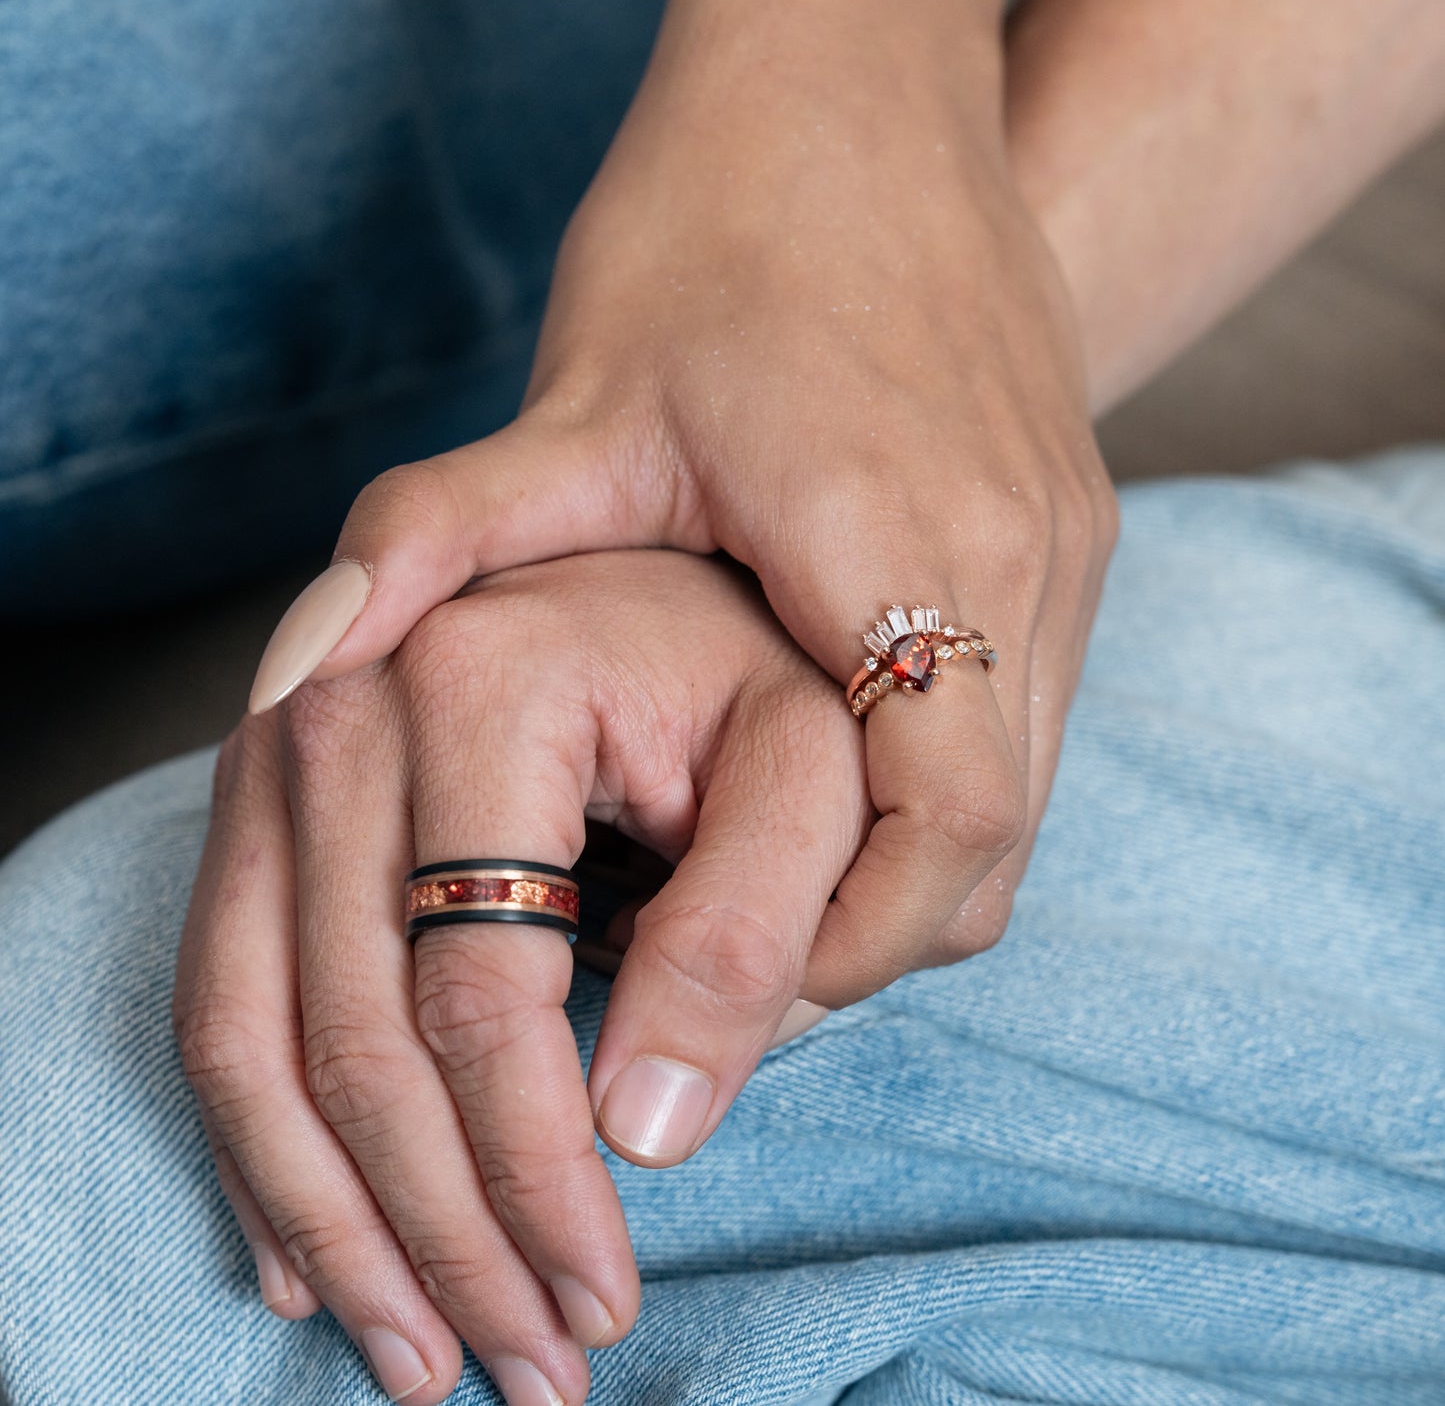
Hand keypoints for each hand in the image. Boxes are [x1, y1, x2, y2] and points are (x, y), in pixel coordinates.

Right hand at [176, 549, 867, 1405]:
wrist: (666, 584)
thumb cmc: (757, 671)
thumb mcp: (810, 768)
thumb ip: (749, 931)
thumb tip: (645, 1131)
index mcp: (480, 679)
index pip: (480, 991)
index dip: (533, 1175)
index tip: (599, 1298)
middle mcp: (338, 708)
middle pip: (350, 1035)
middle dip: (437, 1233)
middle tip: (524, 1366)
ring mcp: (276, 759)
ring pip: (253, 1039)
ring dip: (333, 1219)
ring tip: (419, 1351)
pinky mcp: (260, 809)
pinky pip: (222, 1000)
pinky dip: (263, 1141)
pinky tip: (313, 1251)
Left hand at [259, 0, 1117, 1003]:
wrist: (867, 90)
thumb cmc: (726, 222)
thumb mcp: (578, 389)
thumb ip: (445, 537)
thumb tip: (294, 666)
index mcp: (907, 541)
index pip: (935, 838)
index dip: (833, 952)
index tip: (714, 998)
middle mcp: (1023, 564)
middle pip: (984, 859)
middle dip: (853, 944)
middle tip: (712, 968)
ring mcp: (1065, 549)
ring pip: (1016, 811)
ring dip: (891, 880)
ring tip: (753, 879)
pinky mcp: (1071, 531)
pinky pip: (1023, 731)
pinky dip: (928, 801)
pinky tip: (821, 774)